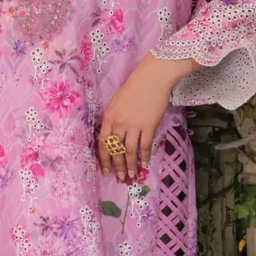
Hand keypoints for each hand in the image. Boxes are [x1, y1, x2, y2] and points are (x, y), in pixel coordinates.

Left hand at [97, 52, 197, 180]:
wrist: (153, 77)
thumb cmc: (135, 86)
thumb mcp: (117, 101)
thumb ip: (114, 118)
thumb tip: (115, 135)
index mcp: (109, 116)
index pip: (103, 143)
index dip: (104, 159)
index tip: (105, 170)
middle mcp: (119, 122)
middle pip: (116, 150)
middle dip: (118, 166)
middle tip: (120, 178)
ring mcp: (134, 125)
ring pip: (130, 151)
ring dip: (131, 165)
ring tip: (132, 175)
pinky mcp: (148, 125)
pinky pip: (145, 146)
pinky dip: (144, 157)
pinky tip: (145, 164)